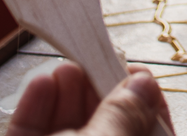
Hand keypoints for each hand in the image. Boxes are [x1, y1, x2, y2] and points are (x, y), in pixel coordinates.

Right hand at [6, 63, 171, 135]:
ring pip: (65, 131)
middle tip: (95, 58)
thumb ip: (124, 117)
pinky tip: (41, 84)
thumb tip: (143, 84)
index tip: (136, 71)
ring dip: (66, 95)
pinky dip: (35, 110)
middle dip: (98, 91)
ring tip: (68, 66)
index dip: (145, 102)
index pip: (151, 132)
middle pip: (104, 128)